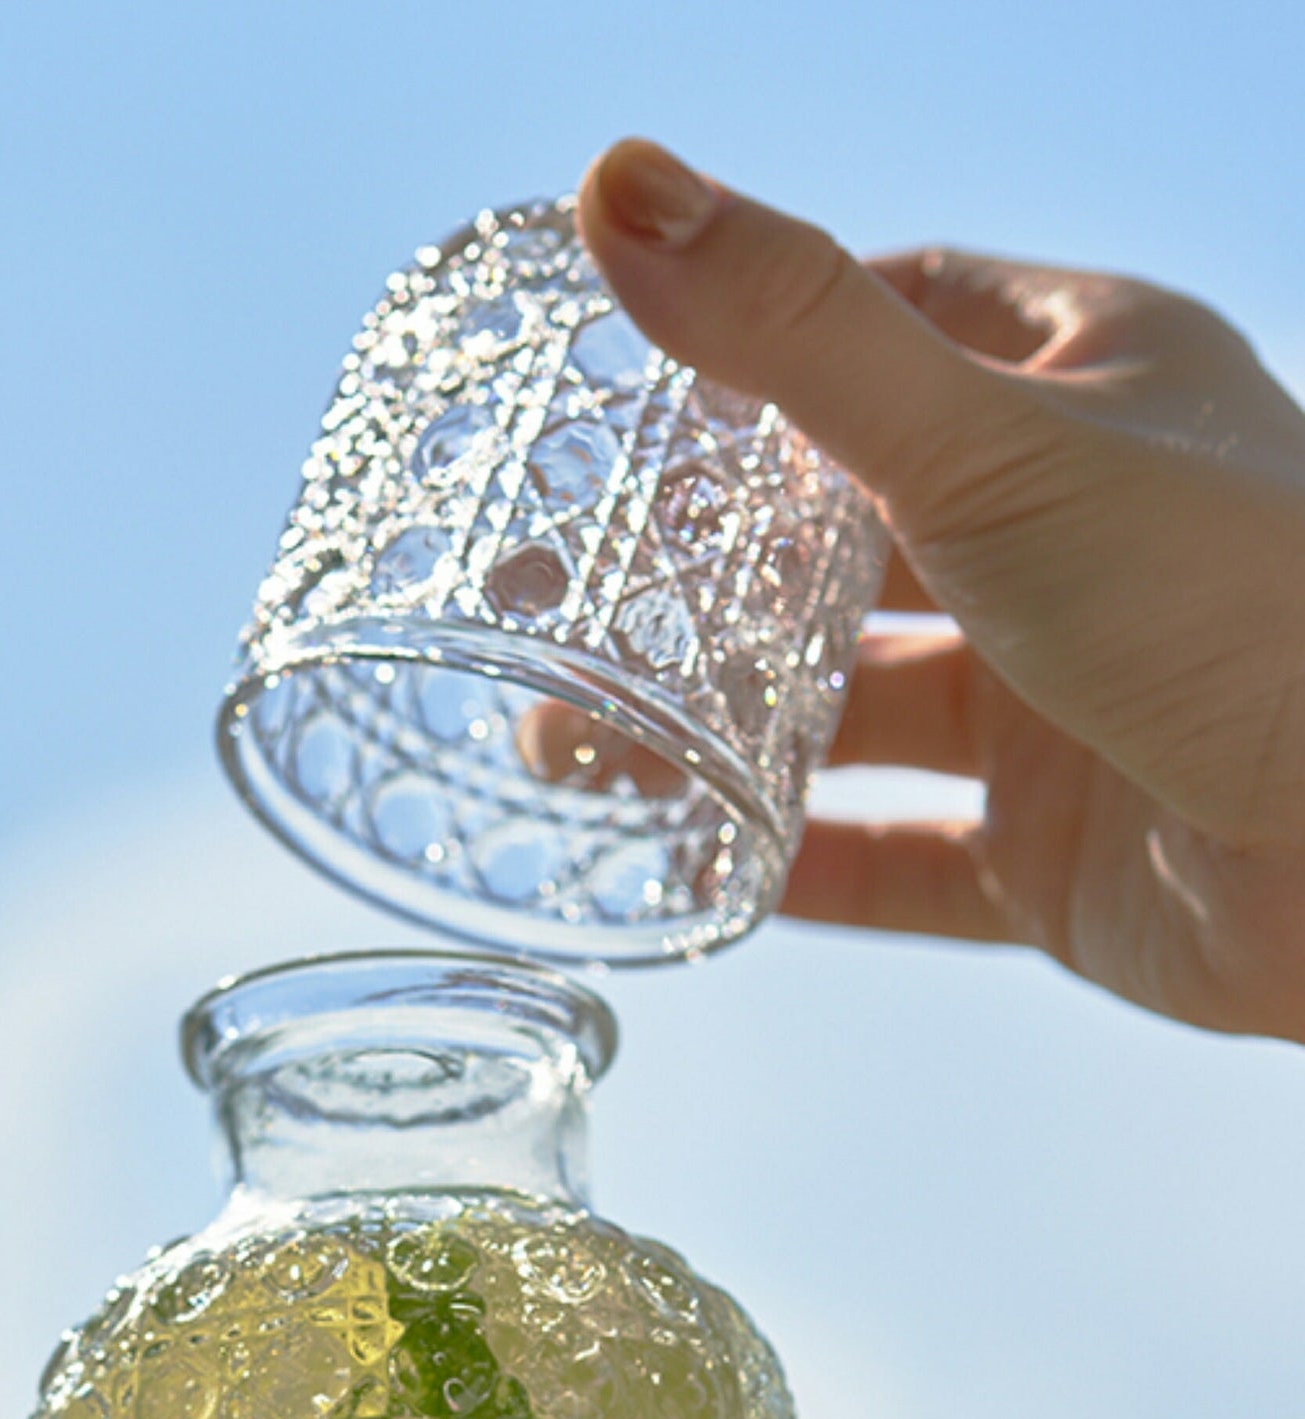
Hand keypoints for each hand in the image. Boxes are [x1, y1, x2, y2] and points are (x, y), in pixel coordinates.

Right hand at [571, 140, 1304, 1044]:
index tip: (623, 396)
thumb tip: (617, 184)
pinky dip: (795, 862)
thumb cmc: (1234, 605)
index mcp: (1088, 387)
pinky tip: (687, 866)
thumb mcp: (990, 440)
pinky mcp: (1056, 855)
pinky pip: (896, 858)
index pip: (898, 322)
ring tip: (567, 747)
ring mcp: (1061, 703)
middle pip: (847, 537)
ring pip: (856, 709)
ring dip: (720, 729)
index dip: (759, 350)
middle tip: (552, 606)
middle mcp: (1075, 537)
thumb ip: (799, 331)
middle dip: (701, 574)